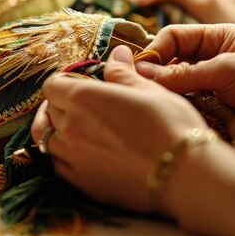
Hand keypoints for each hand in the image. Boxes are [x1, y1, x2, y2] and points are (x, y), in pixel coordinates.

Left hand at [31, 45, 206, 212]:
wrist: (187, 175)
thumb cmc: (170, 126)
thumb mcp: (148, 89)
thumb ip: (122, 72)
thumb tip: (116, 53)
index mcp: (81, 98)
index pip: (52, 85)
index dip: (64, 82)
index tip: (78, 84)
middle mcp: (69, 127)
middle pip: (49, 110)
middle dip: (61, 104)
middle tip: (82, 105)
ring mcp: (73, 157)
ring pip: (47, 139)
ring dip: (56, 130)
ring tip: (76, 127)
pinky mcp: (82, 182)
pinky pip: (58, 165)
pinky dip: (64, 156)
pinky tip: (82, 153)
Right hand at [136, 23, 234, 124]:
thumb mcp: (225, 71)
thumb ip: (181, 73)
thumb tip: (140, 73)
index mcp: (216, 37)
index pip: (172, 37)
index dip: (154, 51)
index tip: (140, 71)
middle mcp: (211, 59)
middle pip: (170, 62)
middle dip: (157, 75)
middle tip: (142, 91)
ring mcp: (213, 84)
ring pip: (176, 87)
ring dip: (169, 95)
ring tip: (161, 105)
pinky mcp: (215, 109)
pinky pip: (188, 106)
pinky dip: (181, 111)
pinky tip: (178, 117)